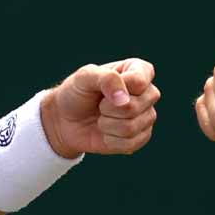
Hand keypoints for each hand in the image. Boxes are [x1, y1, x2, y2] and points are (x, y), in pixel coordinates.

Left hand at [41, 58, 159, 156]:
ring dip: (107, 124)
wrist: (66, 120)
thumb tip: (124, 99)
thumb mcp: (84, 77)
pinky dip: (110, 139)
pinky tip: (106, 132)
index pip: (140, 80)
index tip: (103, 86)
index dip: (118, 87)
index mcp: (139, 70)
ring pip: (132, 127)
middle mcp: (148, 93)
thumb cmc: (78, 93)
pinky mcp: (141, 137)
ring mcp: (147, 116)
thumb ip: (106, 78)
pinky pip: (130, 143)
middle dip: (108, 108)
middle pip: (136, 106)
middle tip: (100, 104)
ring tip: (101, 118)